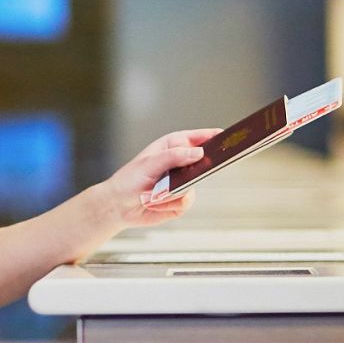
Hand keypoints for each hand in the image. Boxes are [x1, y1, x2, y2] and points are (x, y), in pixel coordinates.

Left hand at [102, 128, 221, 228]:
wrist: (118, 207)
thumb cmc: (128, 181)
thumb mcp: (149, 164)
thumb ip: (174, 156)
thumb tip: (198, 152)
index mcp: (172, 147)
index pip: (197, 138)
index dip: (212, 136)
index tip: (226, 135)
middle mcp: (180, 164)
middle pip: (204, 162)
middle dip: (199, 169)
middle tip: (190, 172)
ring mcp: (182, 183)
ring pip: (193, 186)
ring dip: (171, 193)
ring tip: (154, 193)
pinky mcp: (180, 201)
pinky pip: (185, 202)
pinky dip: (169, 204)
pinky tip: (156, 203)